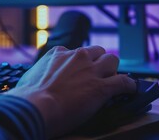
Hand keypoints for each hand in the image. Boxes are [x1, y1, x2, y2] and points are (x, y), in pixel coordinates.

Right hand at [6, 46, 135, 137]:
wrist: (36, 107)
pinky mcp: (102, 87)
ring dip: (113, 70)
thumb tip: (39, 77)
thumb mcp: (32, 75)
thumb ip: (42, 71)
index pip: (78, 51)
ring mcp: (91, 71)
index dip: (81, 62)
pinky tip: (130, 90)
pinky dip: (129, 86)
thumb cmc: (28, 96)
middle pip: (98, 51)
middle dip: (99, 62)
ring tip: (112, 81)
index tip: (81, 70)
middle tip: (98, 75)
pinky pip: (124, 82)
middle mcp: (77, 57)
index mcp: (60, 53)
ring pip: (113, 60)